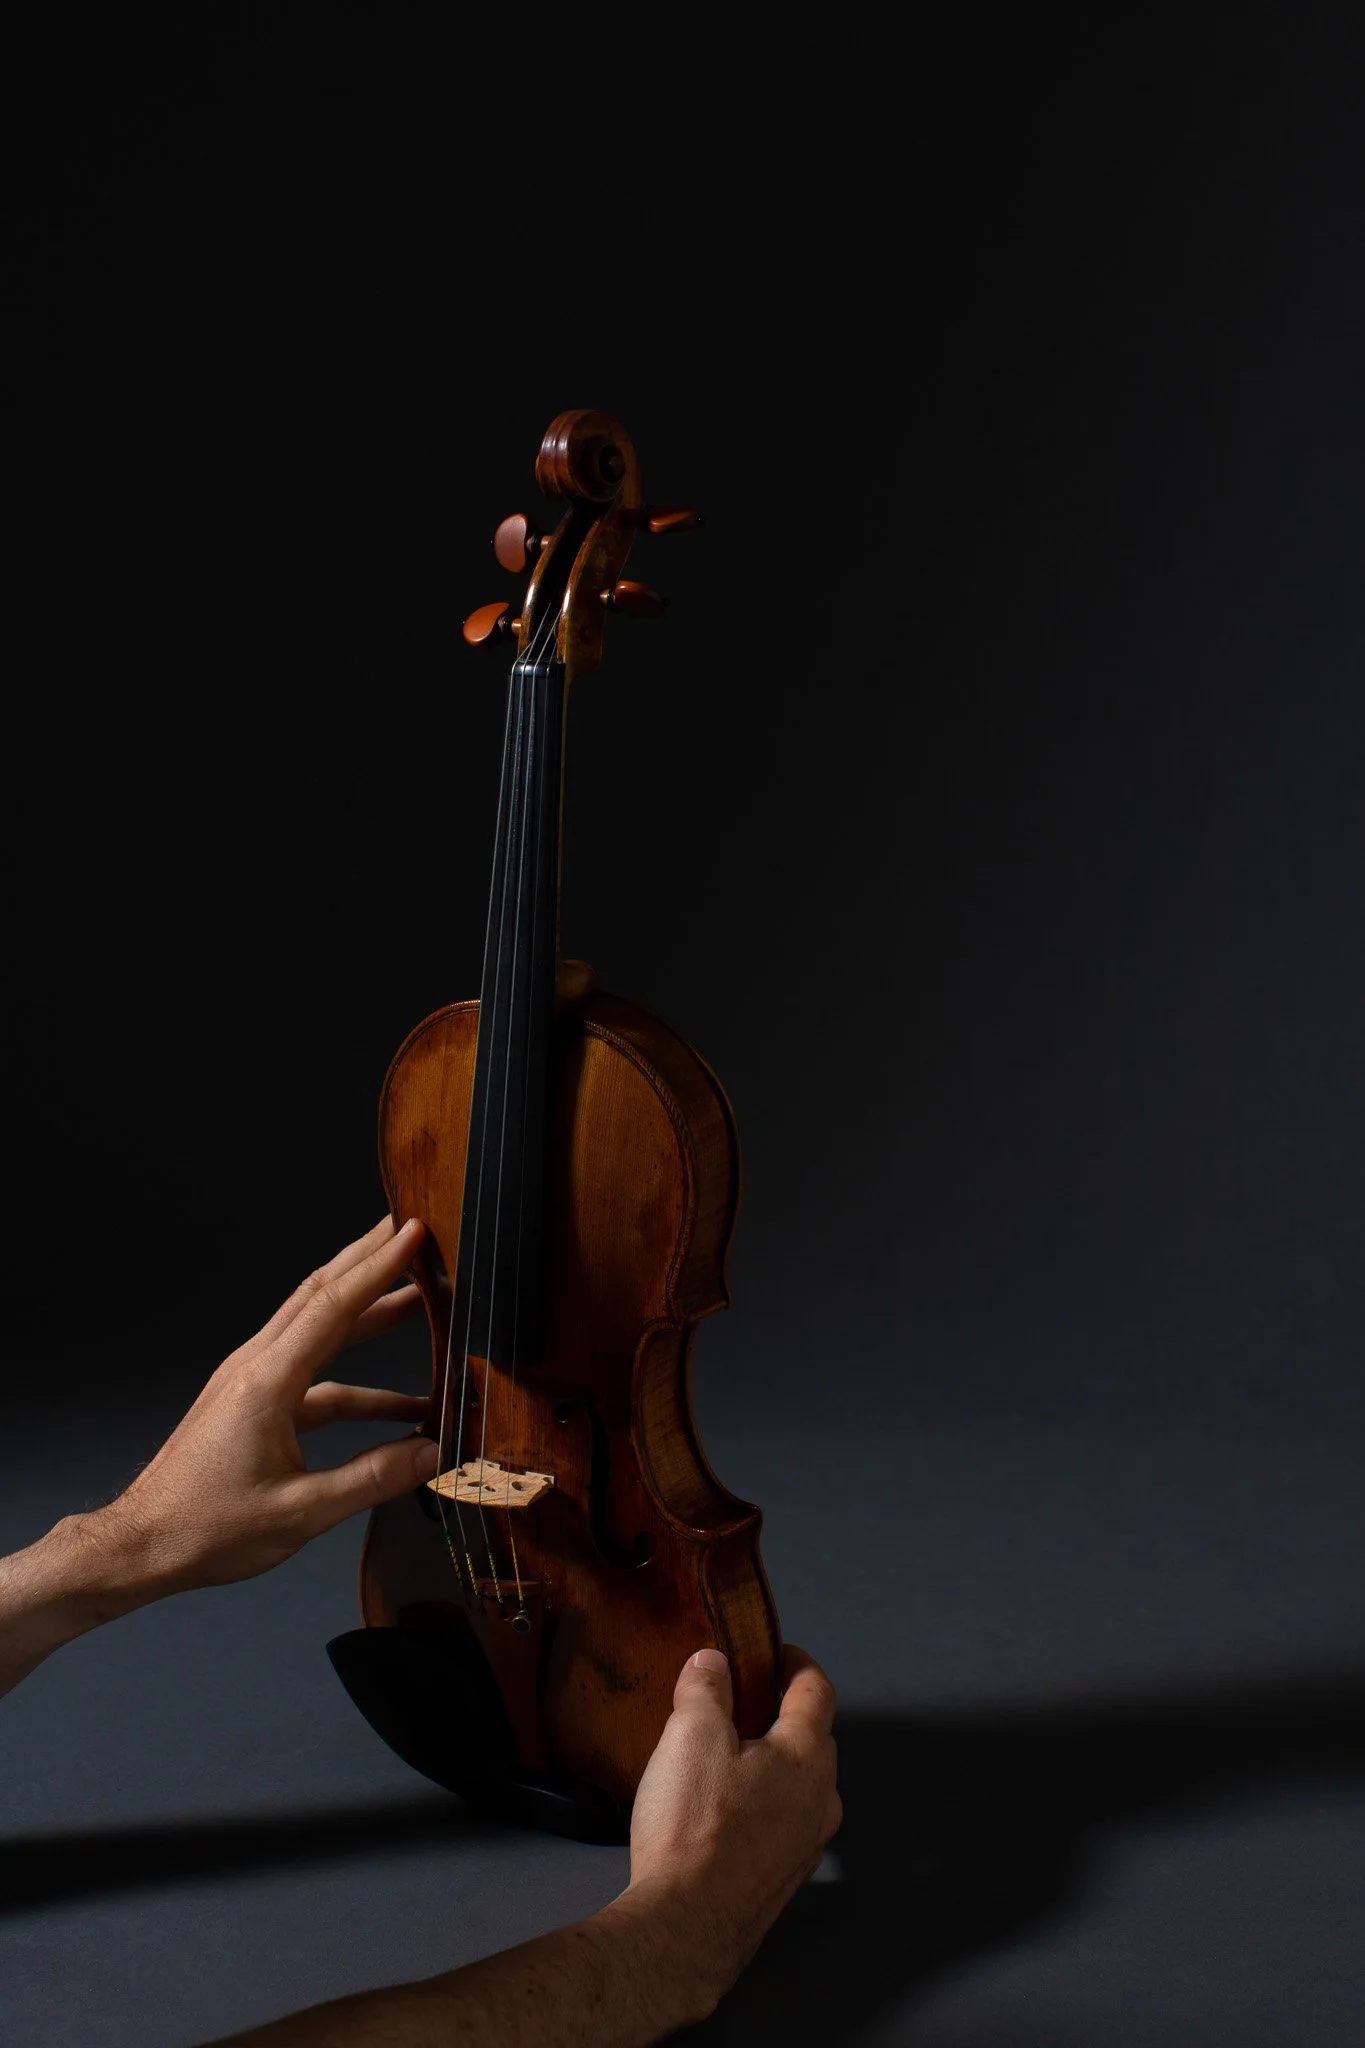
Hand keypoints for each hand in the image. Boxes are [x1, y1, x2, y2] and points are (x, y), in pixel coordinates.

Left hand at [85, 1217, 436, 1607]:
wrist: (142, 1544)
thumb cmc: (206, 1528)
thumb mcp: (300, 1511)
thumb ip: (372, 1478)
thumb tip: (433, 1452)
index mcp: (267, 1381)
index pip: (333, 1306)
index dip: (379, 1267)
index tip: (413, 1232)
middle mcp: (256, 1366)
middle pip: (321, 1296)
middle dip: (370, 1260)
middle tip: (412, 1233)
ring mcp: (252, 1381)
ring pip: (318, 1330)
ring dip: (368, 1314)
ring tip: (418, 1301)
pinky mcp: (252, 1403)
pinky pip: (314, 1376)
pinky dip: (356, 1381)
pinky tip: (397, 1408)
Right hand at [621, 1644, 840, 2014]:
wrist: (686, 1927)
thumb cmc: (695, 1825)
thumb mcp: (691, 1735)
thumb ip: (705, 1689)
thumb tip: (713, 1661)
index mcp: (806, 1755)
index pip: (817, 1691)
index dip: (798, 1664)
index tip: (778, 1653)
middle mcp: (821, 1800)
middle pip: (814, 1740)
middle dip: (784, 1715)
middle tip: (745, 1703)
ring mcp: (806, 1846)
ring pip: (801, 1789)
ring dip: (775, 1767)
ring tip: (731, 1761)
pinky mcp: (783, 1882)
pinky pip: (783, 1828)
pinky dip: (764, 1808)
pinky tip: (726, 1816)